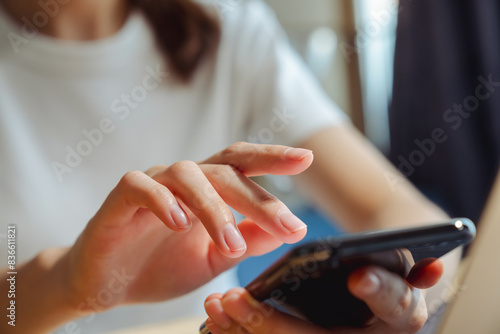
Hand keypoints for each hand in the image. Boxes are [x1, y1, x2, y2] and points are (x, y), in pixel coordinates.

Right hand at [59, 143, 312, 314]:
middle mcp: (183, 180)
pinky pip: (141, 186)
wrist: (109, 284)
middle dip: (258, 197)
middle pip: (224, 170)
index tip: (306, 158)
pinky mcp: (121, 198)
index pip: (242, 165)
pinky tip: (180, 223)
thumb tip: (285, 230)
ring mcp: (152, 184)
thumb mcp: (214, 259)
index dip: (272, 157)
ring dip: (214, 209)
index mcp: (207, 190)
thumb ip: (246, 241)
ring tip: (230, 242)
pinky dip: (163, 201)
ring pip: (188, 175)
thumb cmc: (162, 266)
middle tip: (286, 224)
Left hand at [204, 259, 443, 333]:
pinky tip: (217, 321)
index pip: (396, 307)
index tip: (358, 275)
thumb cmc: (384, 288)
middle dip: (269, 324)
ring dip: (244, 330)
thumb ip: (407, 274)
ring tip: (216, 305)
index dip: (380, 291)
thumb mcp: (398, 279)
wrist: (372, 311)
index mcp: (400, 319)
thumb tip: (432, 268)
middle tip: (234, 298)